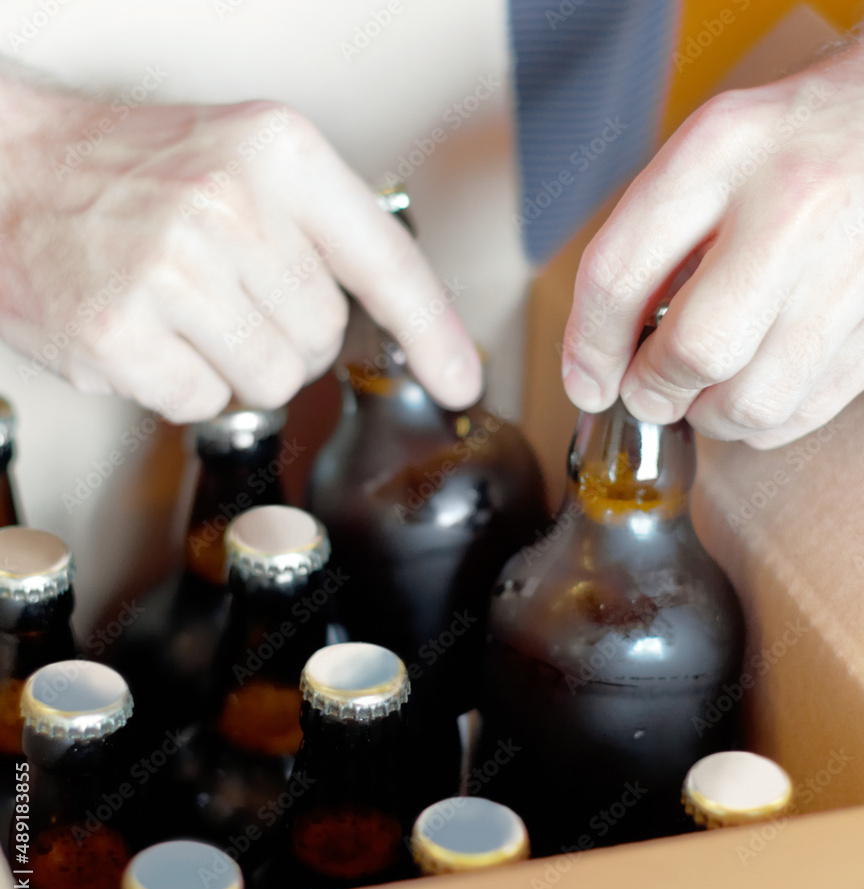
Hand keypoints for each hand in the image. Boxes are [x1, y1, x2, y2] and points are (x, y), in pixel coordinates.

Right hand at [0, 76, 481, 421]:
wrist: (4, 169)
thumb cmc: (127, 172)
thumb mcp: (241, 160)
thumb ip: (318, 230)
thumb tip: (388, 321)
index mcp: (278, 153)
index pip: (387, 262)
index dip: (433, 331)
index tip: (461, 379)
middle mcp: (231, 205)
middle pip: (324, 342)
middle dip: (285, 338)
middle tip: (225, 295)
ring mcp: (172, 271)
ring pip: (272, 383)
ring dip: (234, 366)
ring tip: (184, 312)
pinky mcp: (120, 334)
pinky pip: (204, 403)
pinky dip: (180, 385)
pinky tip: (148, 334)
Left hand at [562, 11, 863, 447]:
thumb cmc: (791, 144)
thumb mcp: (705, 156)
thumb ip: (645, 245)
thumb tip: (601, 362)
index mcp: (723, 151)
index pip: (618, 276)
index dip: (588, 349)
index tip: (587, 382)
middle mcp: (796, 205)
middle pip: (695, 352)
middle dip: (654, 390)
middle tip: (649, 387)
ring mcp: (858, 265)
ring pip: (751, 403)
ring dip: (710, 414)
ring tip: (705, 385)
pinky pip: (801, 413)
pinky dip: (759, 419)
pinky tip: (753, 382)